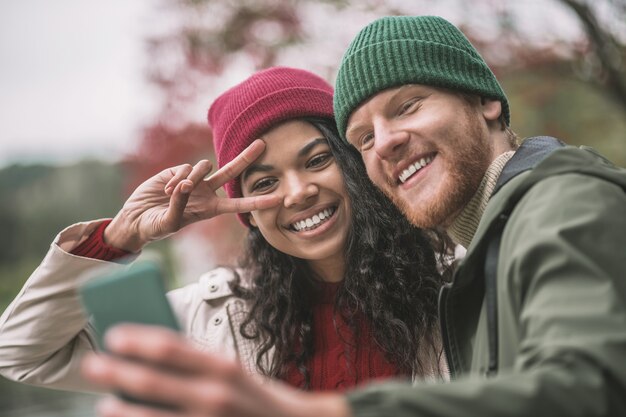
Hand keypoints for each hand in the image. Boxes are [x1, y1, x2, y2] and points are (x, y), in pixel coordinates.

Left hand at [81, 325, 351, 416]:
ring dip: (122, 411)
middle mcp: (215, 394)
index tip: (113, 335)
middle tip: (92, 364)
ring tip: (103, 404)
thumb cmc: (257, 397)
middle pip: (152, 380)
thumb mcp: (234, 372)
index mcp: (223, 366)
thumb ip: (198, 365)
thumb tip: (152, 355)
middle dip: (116, 371)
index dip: (138, 339)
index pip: (171, 346)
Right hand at [104, 140, 280, 251]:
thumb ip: (180, 205)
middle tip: (263, 143)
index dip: (257, 202)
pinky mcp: (177, 171)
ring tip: (173, 193)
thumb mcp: (169, 223)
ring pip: (204, 167)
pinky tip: (165, 190)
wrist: (136, 219)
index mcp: (210, 209)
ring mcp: (193, 180)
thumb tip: (186, 184)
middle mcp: (205, 192)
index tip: (278, 199)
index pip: (238, 204)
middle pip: (231, 172)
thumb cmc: (156, 227)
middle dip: (246, 157)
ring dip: (192, 178)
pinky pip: (186, 168)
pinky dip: (176, 179)